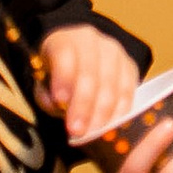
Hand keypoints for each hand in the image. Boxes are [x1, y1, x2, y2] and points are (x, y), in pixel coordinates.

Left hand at [40, 23, 141, 147]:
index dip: (63, 78)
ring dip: (102, 111)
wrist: (80, 60)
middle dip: (83, 105)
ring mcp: (114, 52)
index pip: (64, 56)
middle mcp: (91, 42)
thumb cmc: (58, 75)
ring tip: (92, 132)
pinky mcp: (129, 66)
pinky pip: (129, 88)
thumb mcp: (43, 81)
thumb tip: (59, 106)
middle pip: (90, 73)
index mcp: (64, 40)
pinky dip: (120, 108)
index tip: (59, 102)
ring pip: (111, 83)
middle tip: (76, 129)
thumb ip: (46, 94)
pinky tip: (111, 123)